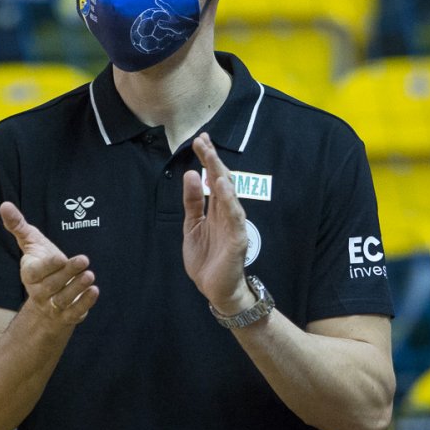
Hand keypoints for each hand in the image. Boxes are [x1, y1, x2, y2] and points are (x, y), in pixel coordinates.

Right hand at [0, 202, 97, 325]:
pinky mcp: (68, 314)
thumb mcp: (30, 242)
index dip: (47, 266)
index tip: (60, 257)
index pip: (36, 272)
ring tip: (90, 276)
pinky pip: (75, 312)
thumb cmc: (40, 264)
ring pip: (64, 299)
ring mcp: (53, 305)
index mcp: (30, 274)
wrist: (47, 298)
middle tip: (84, 260)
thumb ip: (18, 225)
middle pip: (52, 285)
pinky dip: (85, 303)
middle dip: (68, 273)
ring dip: (77, 288)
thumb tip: (5, 205)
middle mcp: (40, 292)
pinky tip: (94, 291)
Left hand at [182, 133, 251, 315]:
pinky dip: (229, 200)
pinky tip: (223, 186)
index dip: (207, 159)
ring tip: (211, 157)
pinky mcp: (237, 239)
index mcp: (215, 209)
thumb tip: (191, 174)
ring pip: (228, 195)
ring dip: (220, 175)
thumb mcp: (192, 226)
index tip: (200, 139)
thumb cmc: (207, 259)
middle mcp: (226, 213)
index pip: (212, 178)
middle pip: (221, 181)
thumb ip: (192, 202)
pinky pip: (234, 217)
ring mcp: (233, 225)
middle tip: (203, 140)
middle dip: (212, 160)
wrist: (215, 290)